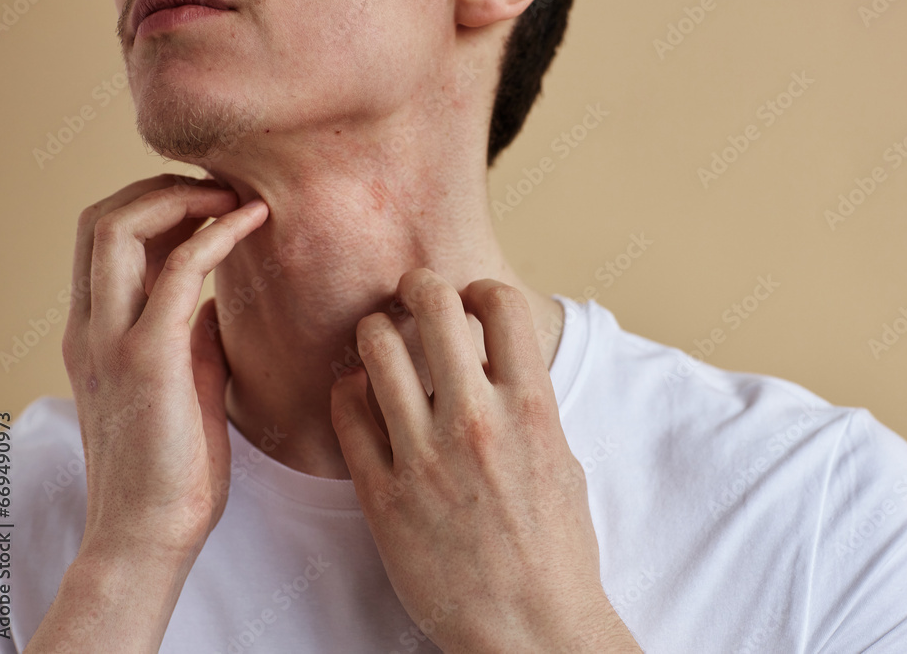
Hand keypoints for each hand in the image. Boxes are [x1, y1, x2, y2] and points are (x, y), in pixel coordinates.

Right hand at [62, 174, 267, 561]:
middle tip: (220, 191)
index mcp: (94, 333)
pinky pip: (178, 269)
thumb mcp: (181, 385)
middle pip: (101, 218)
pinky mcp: (147, 357)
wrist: (149, 533)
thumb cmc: (172, 468)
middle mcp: (89, 327)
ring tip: (234, 197)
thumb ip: (189, 339)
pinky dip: (217, 232)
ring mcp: (110, 339)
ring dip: (181, 197)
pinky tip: (254, 221)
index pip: (103, 240)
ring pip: (120, 226)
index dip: (152, 205)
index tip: (208, 203)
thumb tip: (214, 305)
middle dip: (160, 188)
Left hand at [330, 269, 639, 651]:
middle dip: (419, 287)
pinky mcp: (382, 492)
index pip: (500, 302)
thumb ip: (529, 403)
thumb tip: (497, 360)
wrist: (528, 626)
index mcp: (531, 407)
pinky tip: (362, 399)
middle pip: (432, 305)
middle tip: (412, 296)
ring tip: (380, 344)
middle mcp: (475, 420)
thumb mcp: (561, 460)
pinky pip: (345, 411)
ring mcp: (423, 455)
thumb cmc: (555, 547)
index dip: (481, 289)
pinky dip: (349, 392)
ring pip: (375, 349)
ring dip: (375, 333)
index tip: (471, 301)